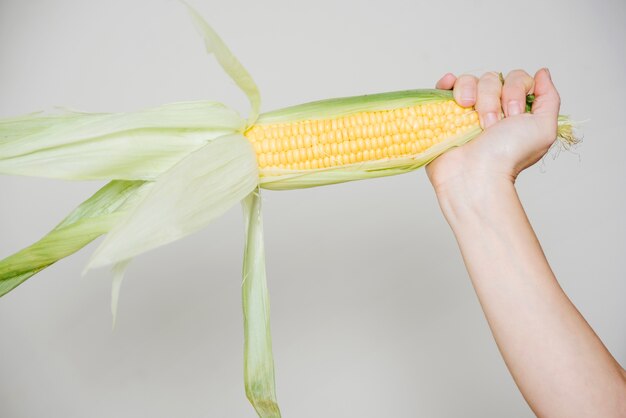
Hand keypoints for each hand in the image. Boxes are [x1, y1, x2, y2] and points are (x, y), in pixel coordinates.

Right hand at [426, 68, 559, 193]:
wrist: (475, 174)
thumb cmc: (509, 157)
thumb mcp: (543, 129)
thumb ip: (549, 98)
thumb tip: (542, 73)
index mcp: (514, 110)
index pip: (516, 78)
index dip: (515, 92)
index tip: (512, 117)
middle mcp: (491, 107)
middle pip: (492, 78)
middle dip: (492, 100)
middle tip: (492, 126)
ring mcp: (466, 110)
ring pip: (469, 80)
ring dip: (472, 96)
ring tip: (472, 122)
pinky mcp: (444, 113)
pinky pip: (445, 86)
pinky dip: (447, 83)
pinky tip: (453, 92)